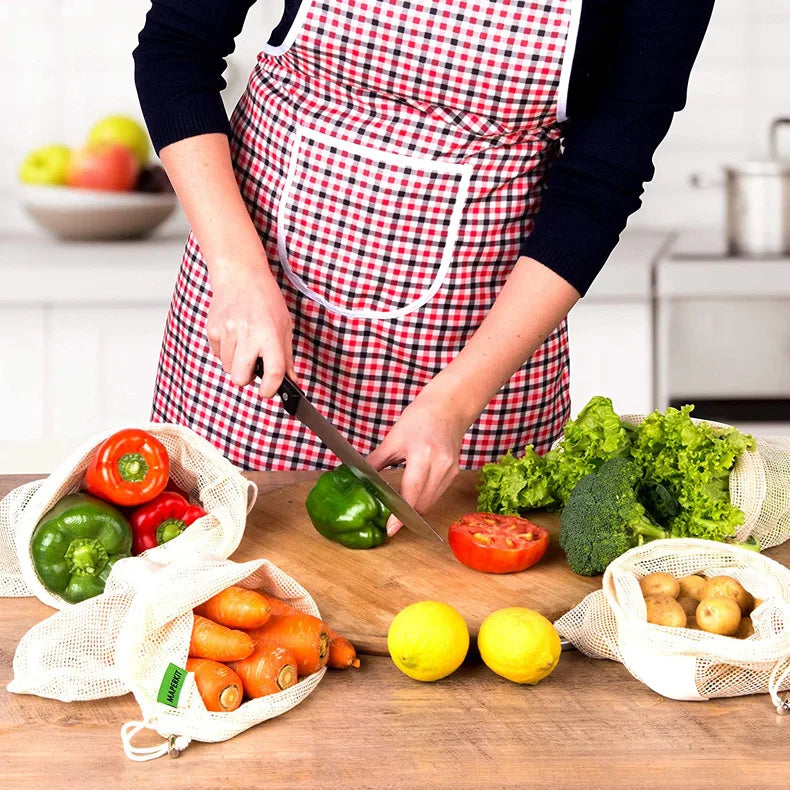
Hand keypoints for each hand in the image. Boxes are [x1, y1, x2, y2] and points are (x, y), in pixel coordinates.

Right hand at [206, 253, 294, 397]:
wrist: (240, 275)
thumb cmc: (265, 299)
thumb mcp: (284, 325)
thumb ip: (286, 356)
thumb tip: (290, 381)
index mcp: (271, 334)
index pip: (273, 372)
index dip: (271, 389)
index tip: (268, 392)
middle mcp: (249, 334)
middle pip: (240, 378)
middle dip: (246, 378)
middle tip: (252, 366)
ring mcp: (228, 331)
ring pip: (228, 368)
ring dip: (236, 362)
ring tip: (244, 342)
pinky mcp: (212, 329)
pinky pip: (217, 354)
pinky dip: (225, 350)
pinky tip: (233, 334)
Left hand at [367, 388, 466, 536]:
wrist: (447, 407)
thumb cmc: (419, 418)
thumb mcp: (392, 439)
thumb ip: (375, 462)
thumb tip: (357, 479)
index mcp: (423, 454)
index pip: (411, 492)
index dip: (400, 514)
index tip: (390, 529)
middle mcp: (440, 465)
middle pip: (421, 503)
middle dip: (404, 514)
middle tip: (387, 518)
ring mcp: (450, 470)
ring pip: (430, 502)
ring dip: (414, 507)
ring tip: (398, 506)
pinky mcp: (454, 472)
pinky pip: (436, 494)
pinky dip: (423, 497)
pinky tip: (413, 493)